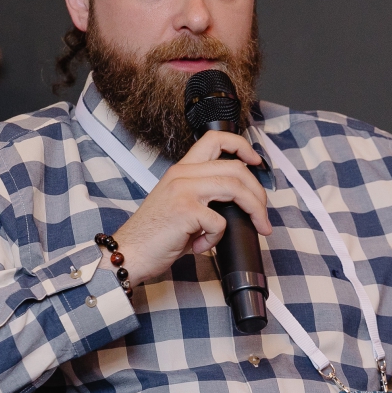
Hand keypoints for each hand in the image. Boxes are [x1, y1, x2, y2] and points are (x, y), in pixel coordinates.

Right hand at [107, 131, 271, 284]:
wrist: (128, 252)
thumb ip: (205, 198)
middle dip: (258, 192)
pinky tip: (200, 246)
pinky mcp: (186, 211)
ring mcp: (184, 190)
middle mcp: (183, 174)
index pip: (215, 140)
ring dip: (254, 209)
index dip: (242, 145)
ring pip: (235, 187)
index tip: (256, 161)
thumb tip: (238, 205)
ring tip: (257, 226)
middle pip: (236, 168)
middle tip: (263, 213)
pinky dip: (216, 239)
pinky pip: (220, 222)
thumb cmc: (153, 235)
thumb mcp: (180, 206)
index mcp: (181, 169)